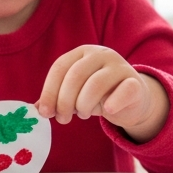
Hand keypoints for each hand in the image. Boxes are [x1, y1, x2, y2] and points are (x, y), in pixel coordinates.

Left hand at [36, 46, 167, 141]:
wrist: (133, 101)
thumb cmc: (100, 95)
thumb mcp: (75, 93)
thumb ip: (57, 98)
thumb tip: (37, 109)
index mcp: (83, 53)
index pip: (60, 67)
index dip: (49, 91)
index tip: (45, 113)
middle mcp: (101, 54)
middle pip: (76, 75)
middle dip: (64, 101)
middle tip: (63, 119)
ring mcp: (120, 66)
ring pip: (96, 84)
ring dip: (84, 105)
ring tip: (83, 115)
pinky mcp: (136, 83)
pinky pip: (122, 92)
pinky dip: (111, 104)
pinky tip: (107, 111)